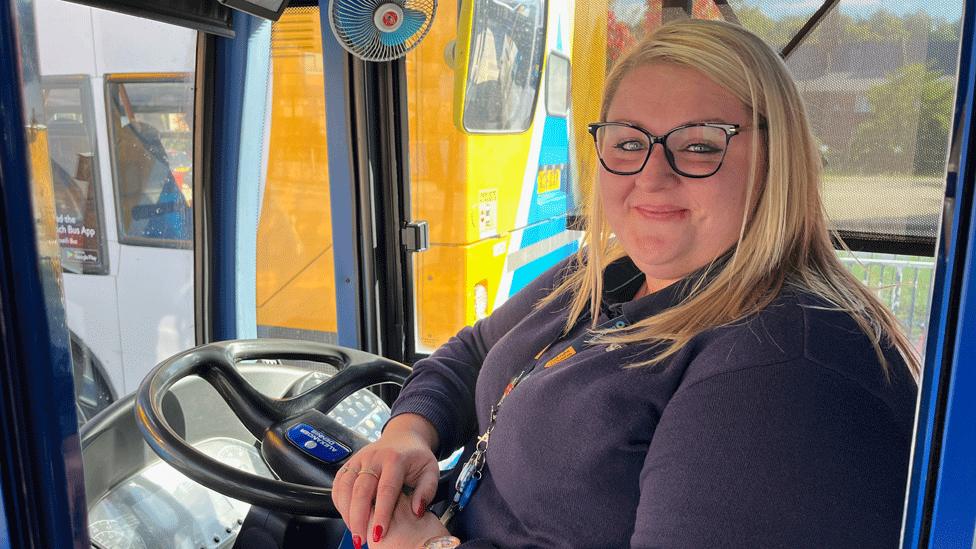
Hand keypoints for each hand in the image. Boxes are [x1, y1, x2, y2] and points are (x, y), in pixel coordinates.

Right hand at [332, 413, 439, 547]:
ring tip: (354, 531)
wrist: (404, 436)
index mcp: (395, 459)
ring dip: (346, 512)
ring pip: (345, 487)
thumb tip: (416, 511)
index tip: (379, 534)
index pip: (386, 489)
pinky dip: (339, 501)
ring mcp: (359, 460)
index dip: (381, 514)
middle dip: (358, 518)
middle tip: (360, 540)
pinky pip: (338, 483)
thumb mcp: (431, 470)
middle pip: (361, 490)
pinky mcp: (350, 464)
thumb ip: (427, 491)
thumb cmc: (416, 456)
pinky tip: (346, 515)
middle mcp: (374, 458)